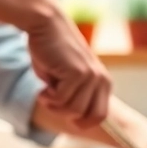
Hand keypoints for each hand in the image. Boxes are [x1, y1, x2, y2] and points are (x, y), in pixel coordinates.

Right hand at [26, 12, 112, 127]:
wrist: (46, 24)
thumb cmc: (52, 53)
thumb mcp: (68, 79)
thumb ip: (75, 97)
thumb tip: (76, 120)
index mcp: (103, 82)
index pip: (100, 116)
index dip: (82, 122)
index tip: (64, 116)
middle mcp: (102, 80)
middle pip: (90, 118)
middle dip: (67, 116)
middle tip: (51, 102)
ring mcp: (91, 76)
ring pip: (73, 111)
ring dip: (54, 106)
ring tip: (46, 91)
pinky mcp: (78, 73)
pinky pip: (61, 99)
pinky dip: (47, 97)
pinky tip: (43, 85)